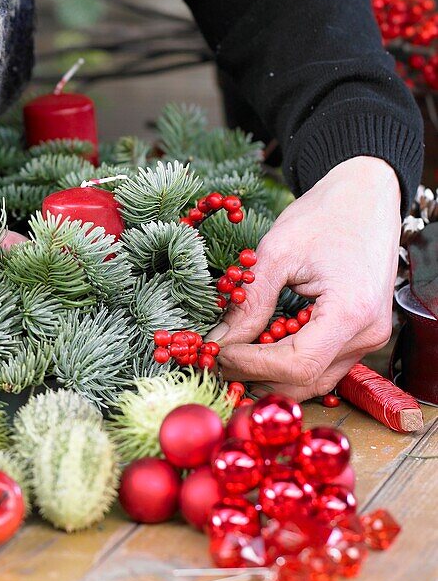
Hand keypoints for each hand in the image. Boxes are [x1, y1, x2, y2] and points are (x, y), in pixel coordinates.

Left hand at [215, 156, 400, 400]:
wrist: (365, 199)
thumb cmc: (323, 216)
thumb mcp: (277, 251)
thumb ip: (251, 301)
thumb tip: (220, 339)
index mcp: (351, 312)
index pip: (296, 363)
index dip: (250, 364)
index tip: (215, 352)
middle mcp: (366, 335)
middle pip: (305, 380)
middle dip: (254, 376)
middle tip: (213, 359)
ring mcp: (368, 339)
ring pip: (314, 380)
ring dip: (269, 374)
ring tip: (229, 355)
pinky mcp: (359, 336)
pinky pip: (322, 364)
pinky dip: (286, 362)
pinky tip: (256, 347)